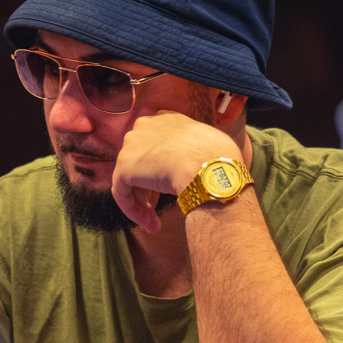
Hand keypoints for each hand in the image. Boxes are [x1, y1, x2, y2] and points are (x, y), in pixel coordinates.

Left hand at [112, 111, 240, 232]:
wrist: (209, 168)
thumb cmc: (220, 159)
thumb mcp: (211, 144)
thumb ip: (197, 149)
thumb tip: (201, 165)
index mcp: (166, 119)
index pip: (155, 144)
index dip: (160, 168)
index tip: (168, 188)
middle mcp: (145, 126)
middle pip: (141, 161)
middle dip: (148, 187)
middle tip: (158, 208)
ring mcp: (132, 145)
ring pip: (131, 179)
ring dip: (142, 203)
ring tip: (155, 224)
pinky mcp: (124, 167)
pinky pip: (122, 193)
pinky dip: (133, 210)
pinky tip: (150, 224)